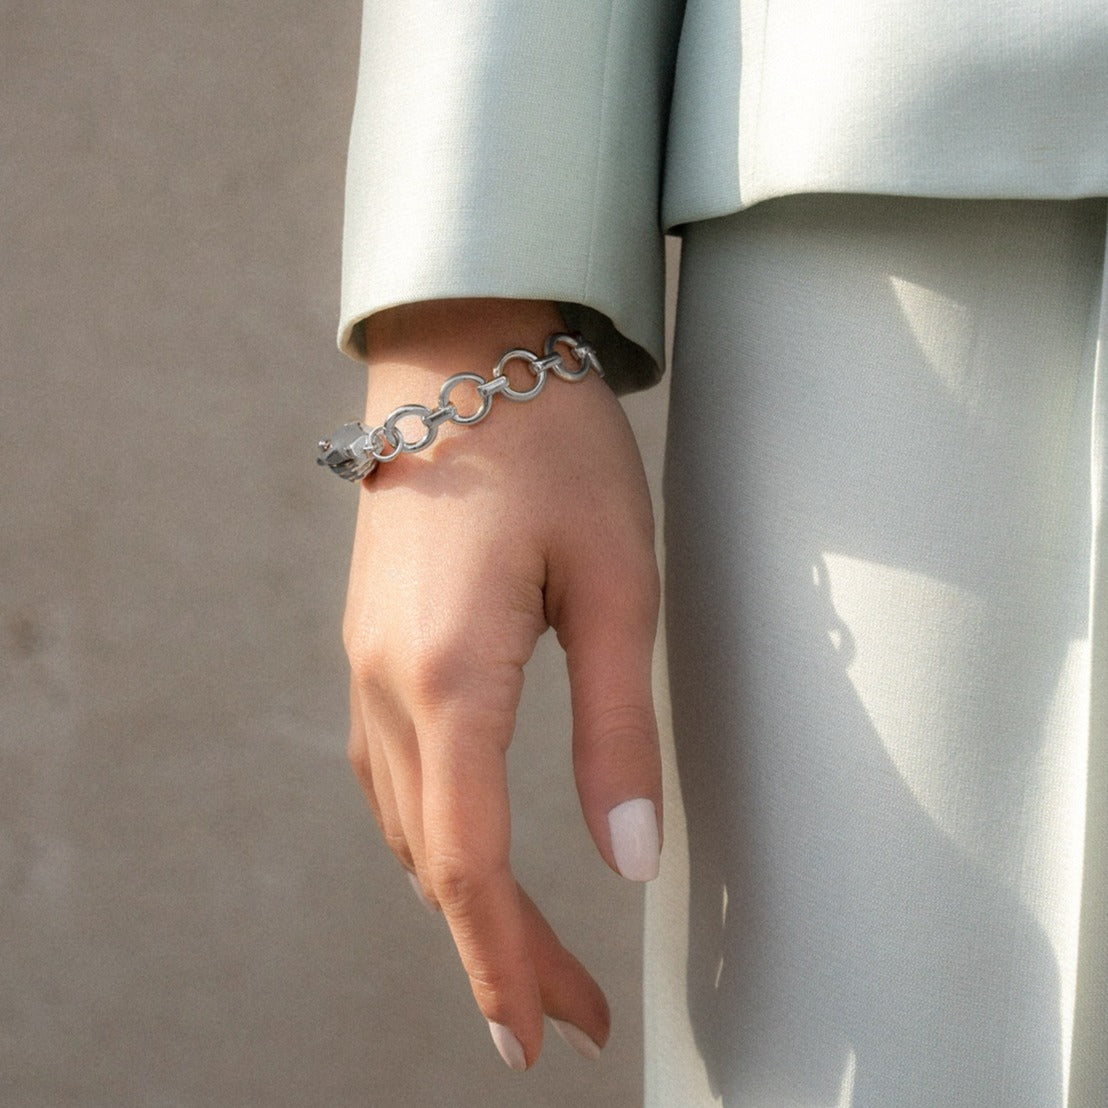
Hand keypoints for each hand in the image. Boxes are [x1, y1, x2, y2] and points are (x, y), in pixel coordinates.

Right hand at [343, 299, 660, 1068]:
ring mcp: (364, 661)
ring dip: (463, 898)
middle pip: (435, 859)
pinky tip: (462, 850)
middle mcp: (387, 682)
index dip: (504, 962)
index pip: (469, 864)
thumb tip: (628, 857)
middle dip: (500, 950)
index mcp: (450, 675)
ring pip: (405, 823)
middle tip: (572, 1014)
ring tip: (529, 952)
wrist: (463, 354)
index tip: (541, 1039)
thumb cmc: (553, 451)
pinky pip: (388, 771)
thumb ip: (617, 727)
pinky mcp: (369, 640)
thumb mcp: (615, 586)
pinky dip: (431, 835)